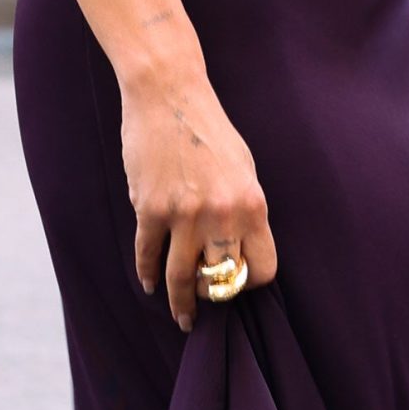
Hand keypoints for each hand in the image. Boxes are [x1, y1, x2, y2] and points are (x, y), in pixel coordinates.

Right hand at [121, 65, 279, 332]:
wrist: (168, 94)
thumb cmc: (208, 130)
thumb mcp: (243, 169)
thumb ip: (243, 211)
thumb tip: (237, 250)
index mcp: (252, 204)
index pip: (261, 269)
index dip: (248, 283)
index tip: (237, 284)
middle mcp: (222, 214)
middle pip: (221, 282)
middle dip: (213, 298)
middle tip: (205, 307)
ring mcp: (184, 214)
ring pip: (180, 278)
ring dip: (180, 303)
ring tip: (181, 315)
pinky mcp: (150, 208)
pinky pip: (148, 254)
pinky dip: (147, 273)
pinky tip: (149, 281)